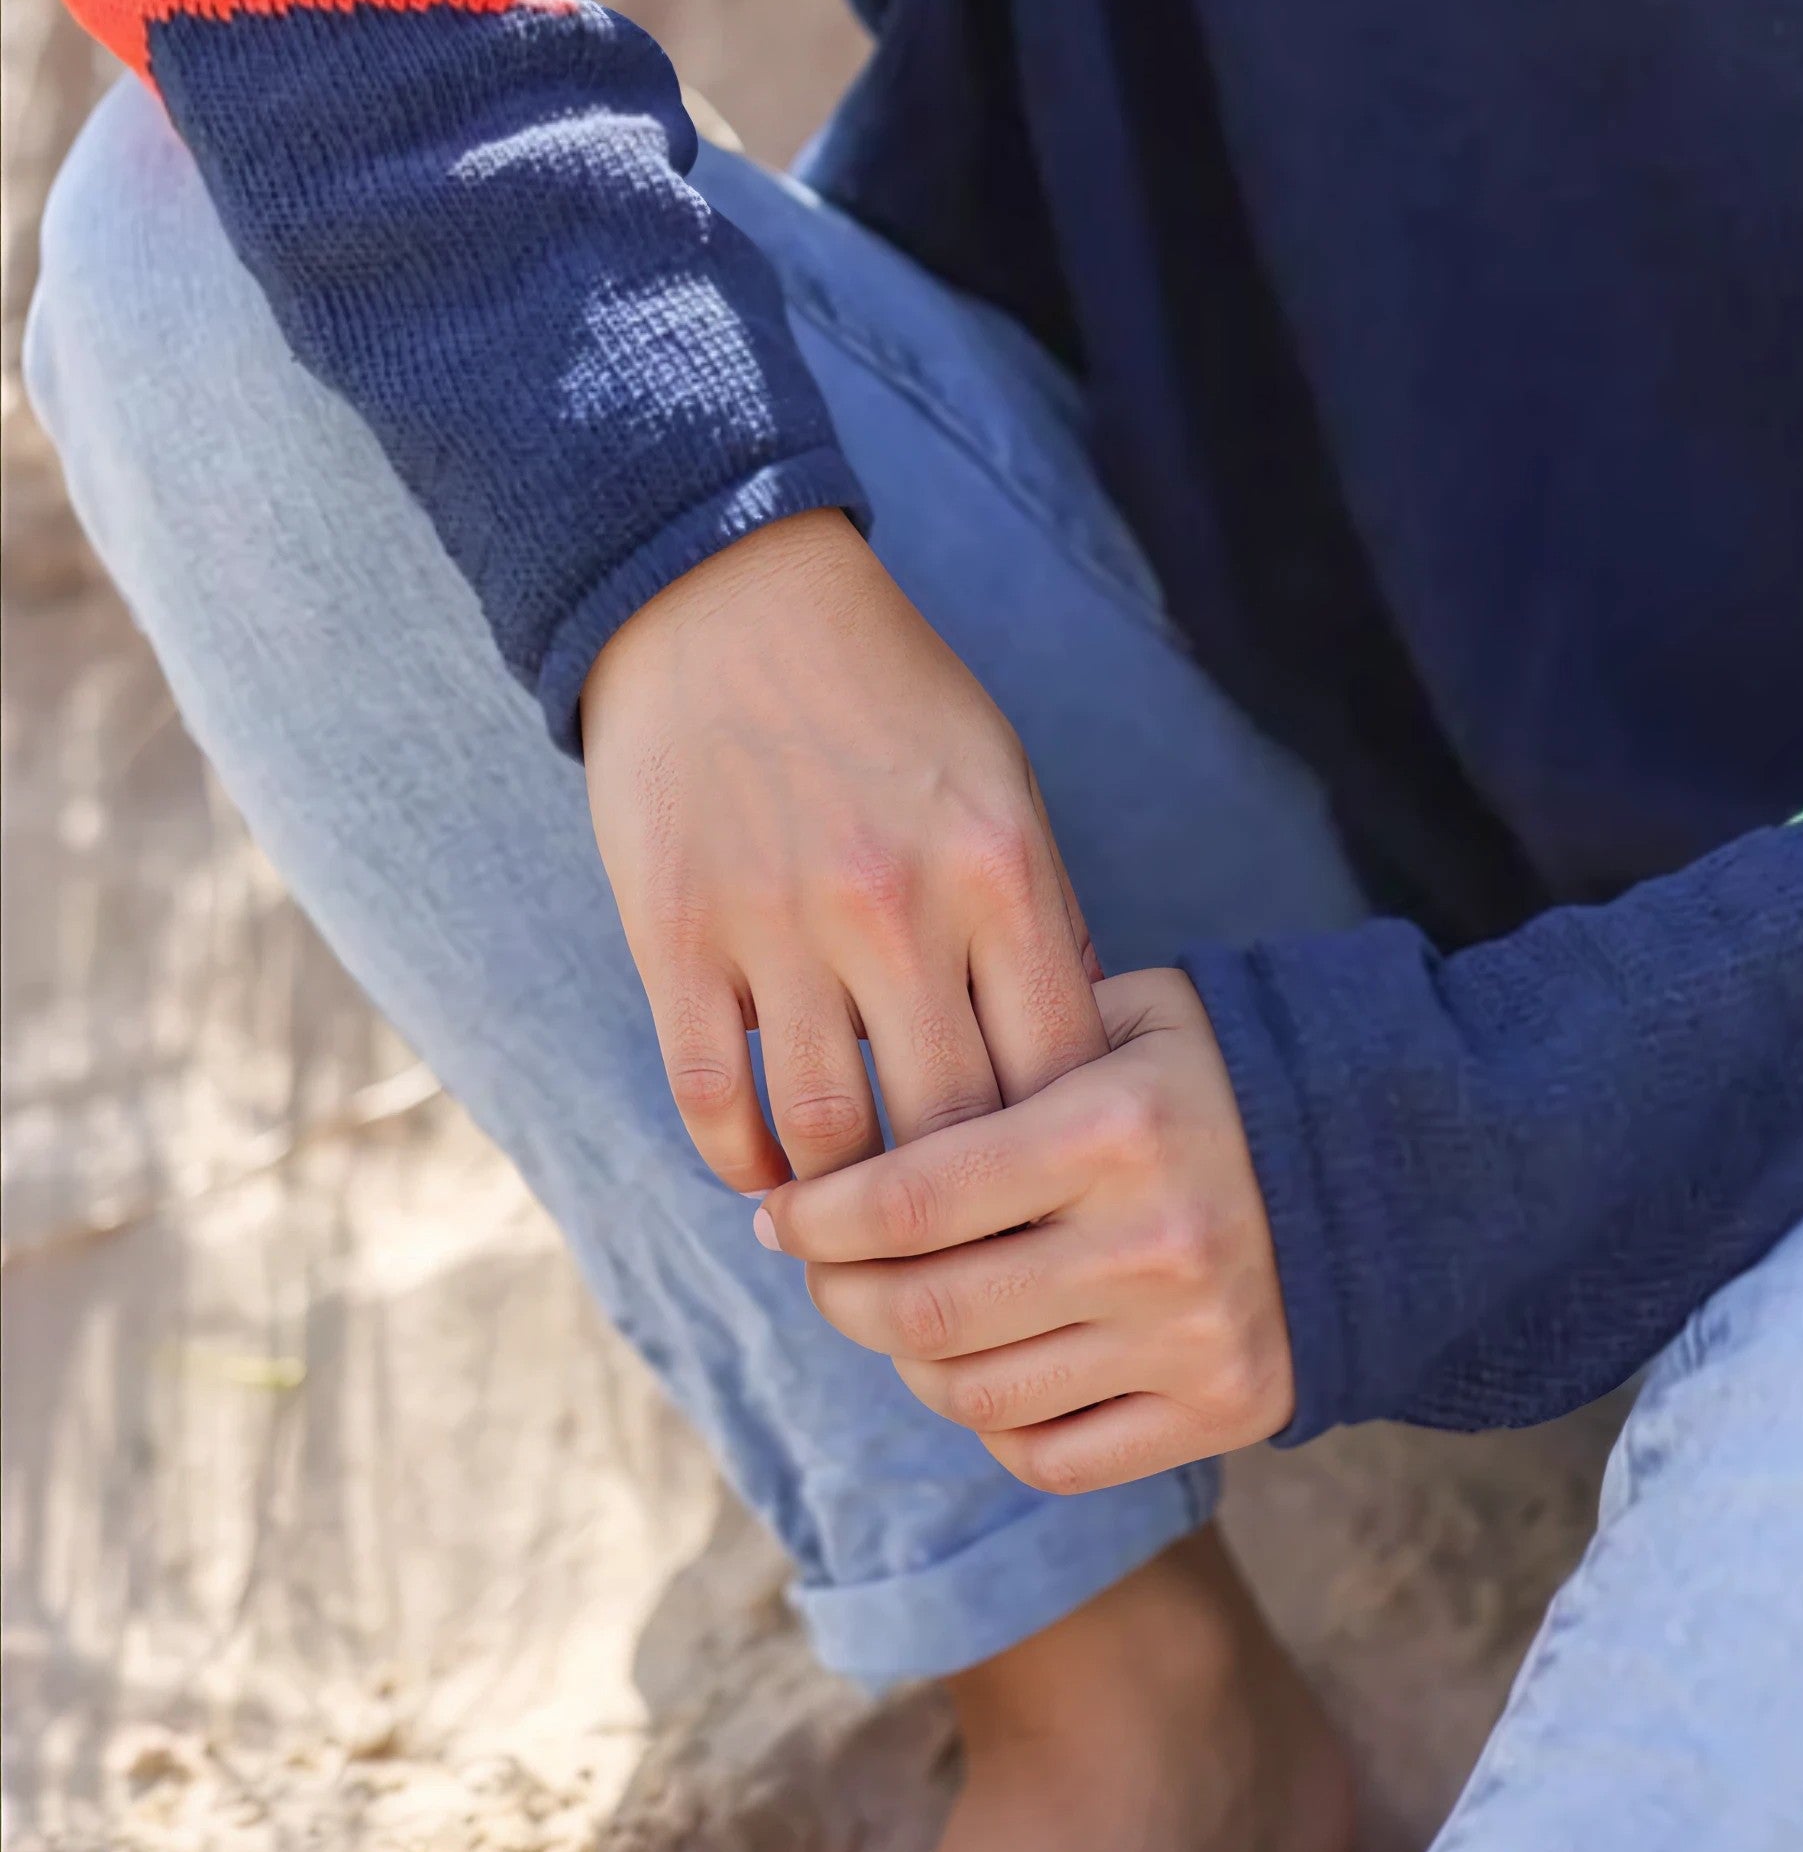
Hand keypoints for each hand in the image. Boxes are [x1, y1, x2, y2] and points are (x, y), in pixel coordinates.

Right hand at [582, 508, 1106, 1191]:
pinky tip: (765, 1175)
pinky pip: (714, 1103)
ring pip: (828, 1143)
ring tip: (854, 1227)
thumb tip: (1075, 1063)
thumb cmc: (886, 695)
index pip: (1059, 1073)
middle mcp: (900, 905)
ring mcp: (782, 924)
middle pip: (952, 1132)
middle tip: (956, 1256)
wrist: (724, 595)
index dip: (1060, 1163)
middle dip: (958, 1211)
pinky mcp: (678, 936)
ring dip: (841, 1206)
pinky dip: (743, 1163)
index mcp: (1000, 865)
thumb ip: (1037, 917)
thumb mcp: (998, 782)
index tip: (1054, 1203)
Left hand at [754, 967, 1293, 1492]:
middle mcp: (1153, 1241)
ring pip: (974, 1394)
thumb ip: (1005, 1042)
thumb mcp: (1122, 1016)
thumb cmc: (1210, 1075)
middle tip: (815, 1269)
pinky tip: (981, 1365)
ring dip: (907, 1361)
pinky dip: (992, 1421)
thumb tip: (850, 1092)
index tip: (780, 1215)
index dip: (817, 1218)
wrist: (1380, 1157)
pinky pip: (1051, 1454)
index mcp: (1115, 1126)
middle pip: (925, 1313)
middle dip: (840, 1295)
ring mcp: (1193, 1337)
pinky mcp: (1223, 1410)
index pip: (909, 1200)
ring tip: (895, 1313)